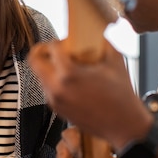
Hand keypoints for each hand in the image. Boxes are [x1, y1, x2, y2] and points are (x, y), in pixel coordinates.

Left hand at [28, 39, 152, 150]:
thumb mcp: (116, 62)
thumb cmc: (122, 97)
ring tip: (66, 66)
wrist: (124, 128)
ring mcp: (55, 101)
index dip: (59, 41)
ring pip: (39, 76)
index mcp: (68, 74)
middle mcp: (56, 88)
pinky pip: (47, 89)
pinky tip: (71, 81)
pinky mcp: (57, 110)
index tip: (68, 42)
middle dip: (43, 51)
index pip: (51, 48)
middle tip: (55, 50)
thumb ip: (104, 42)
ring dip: (48, 67)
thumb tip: (98, 30)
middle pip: (34, 60)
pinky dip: (54, 81)